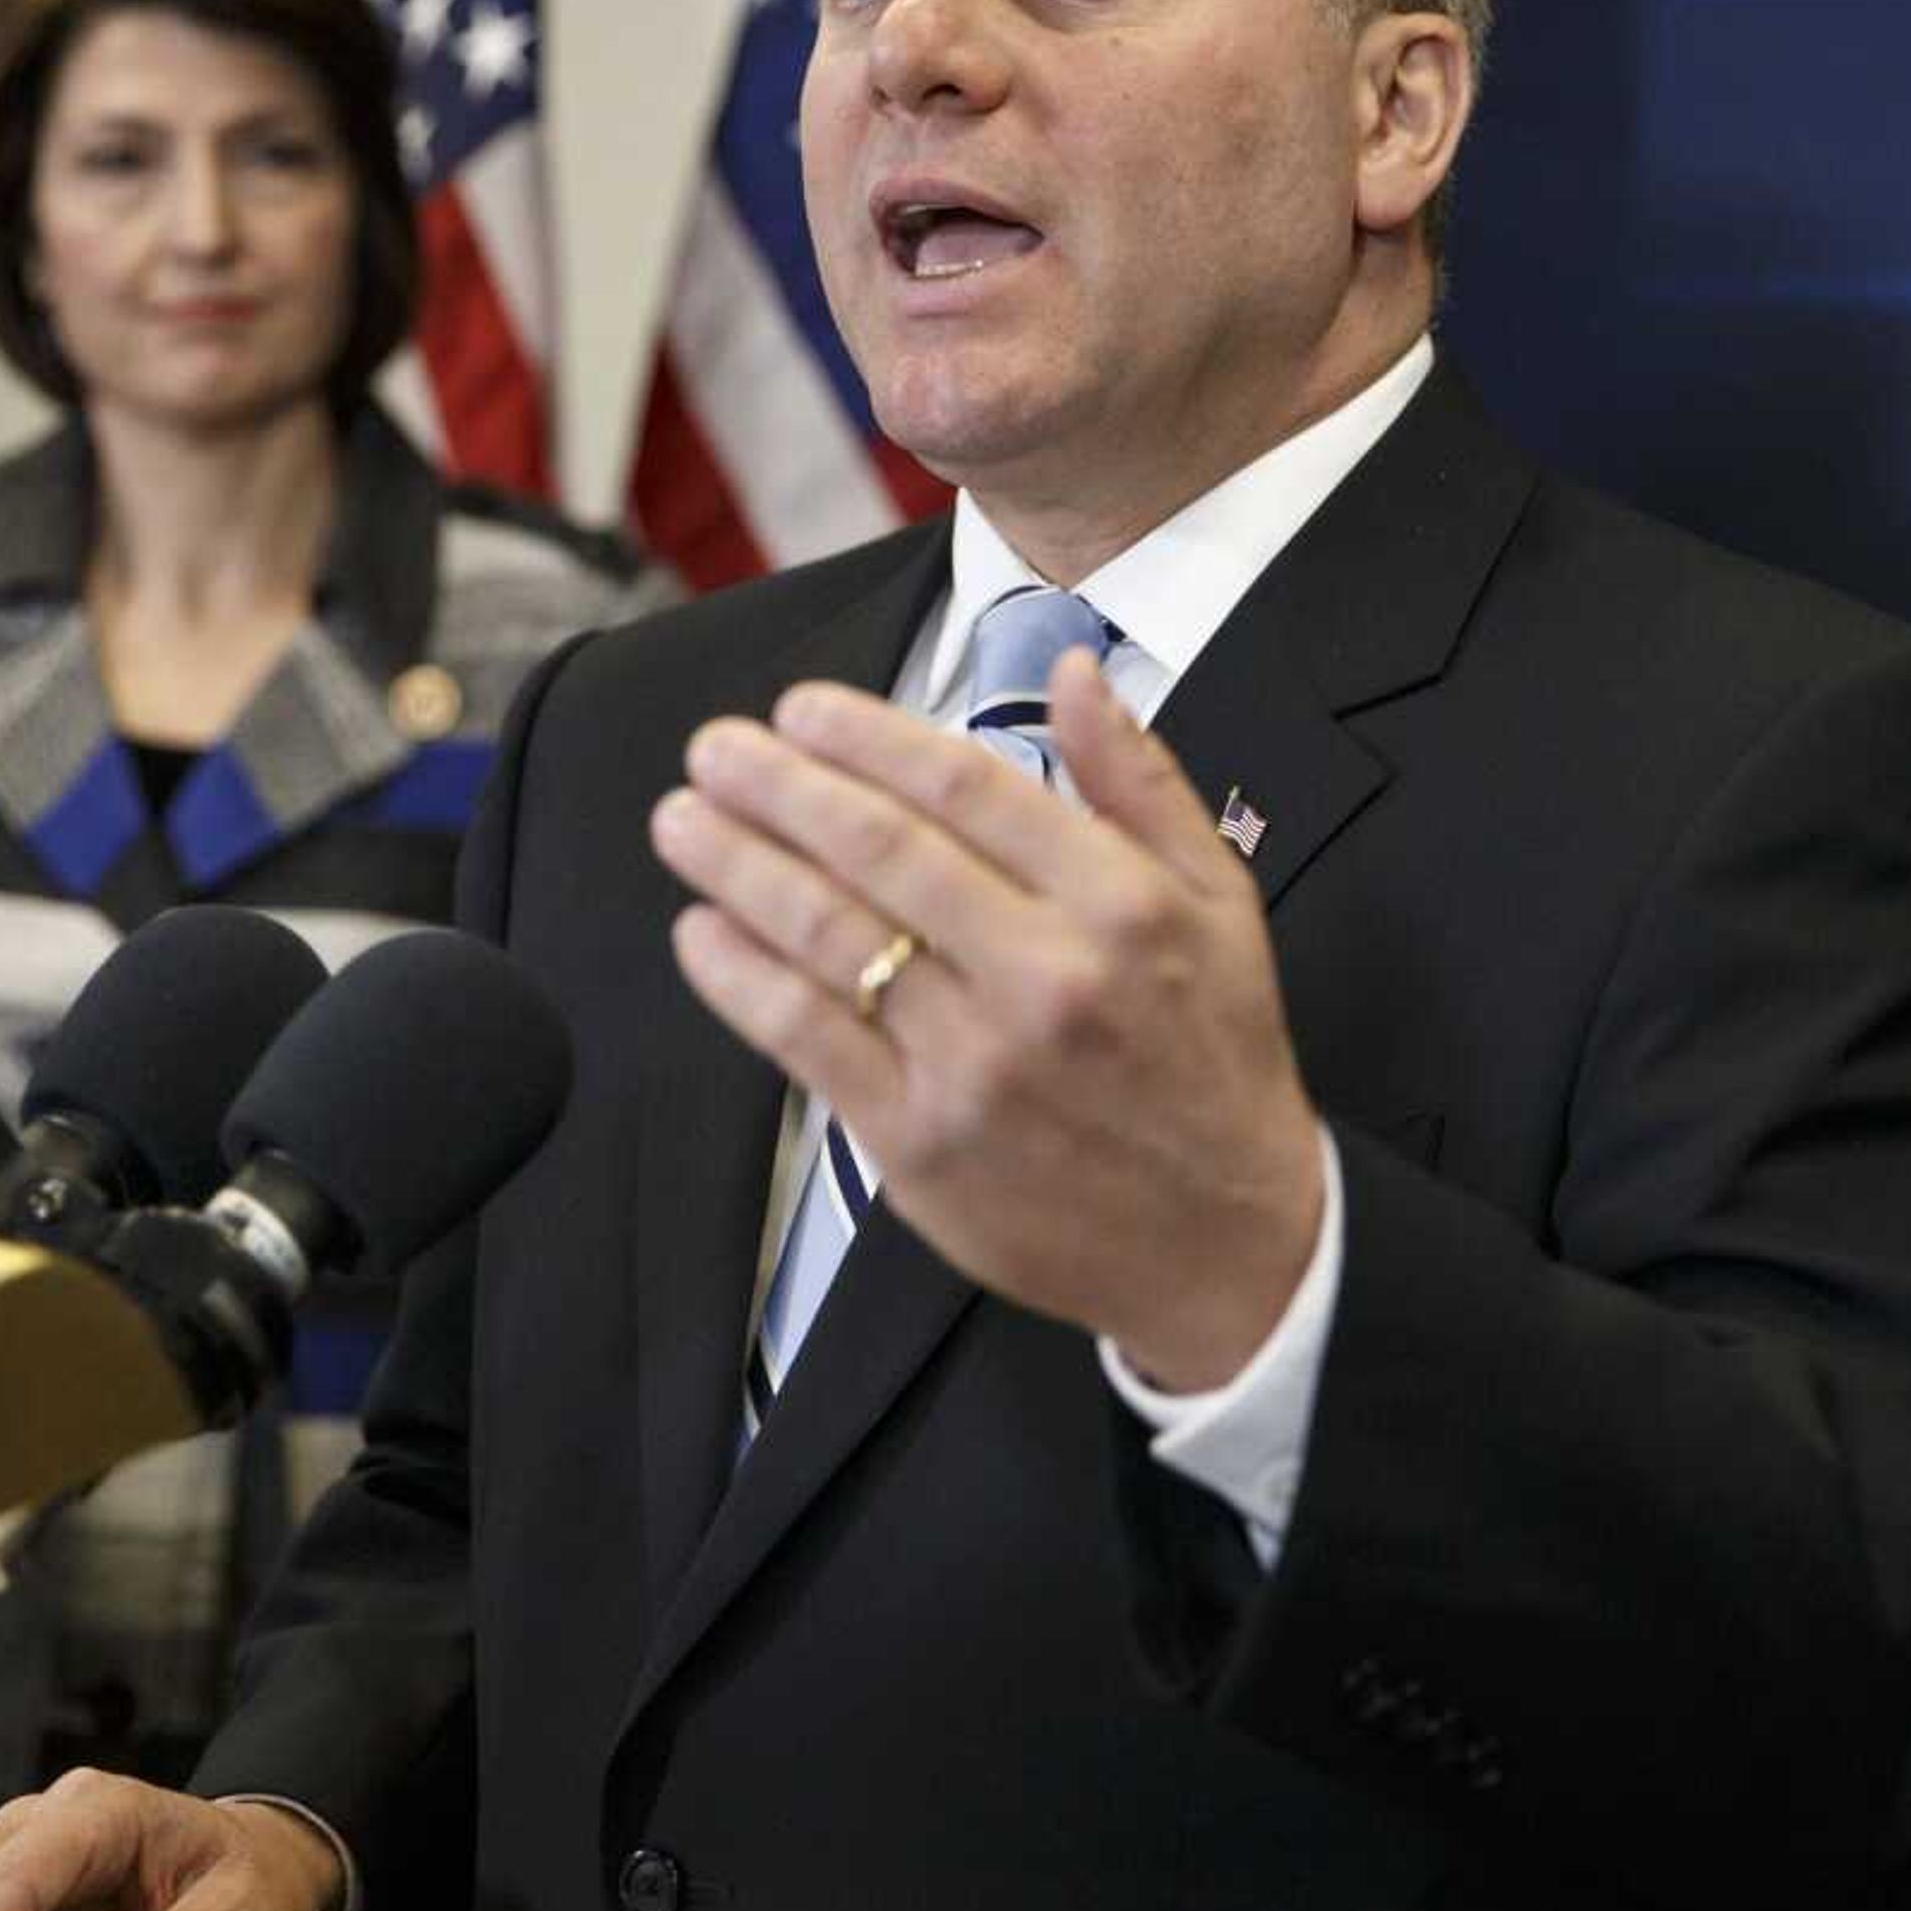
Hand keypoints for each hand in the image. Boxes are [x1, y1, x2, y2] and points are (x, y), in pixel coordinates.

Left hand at [650, 647, 1325, 1388]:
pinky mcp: (921, 1142)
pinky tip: (701, 931)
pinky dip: (741, 978)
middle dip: (777, 787)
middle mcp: (1044, 975)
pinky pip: (807, 1039)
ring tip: (682, 821)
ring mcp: (976, 1063)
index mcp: (1117, 902)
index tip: (798, 709)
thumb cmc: (1212, 1058)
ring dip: (739, 867)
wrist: (1227, 1241)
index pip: (962, 785)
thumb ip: (1138, 778)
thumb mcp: (1217, 900)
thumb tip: (1073, 669)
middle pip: (878, 849)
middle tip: (712, 748)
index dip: (863, 736)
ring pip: (829, 937)